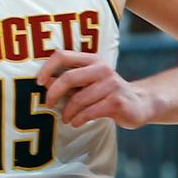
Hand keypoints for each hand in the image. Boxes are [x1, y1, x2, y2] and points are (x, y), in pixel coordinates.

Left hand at [35, 51, 160, 128]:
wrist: (139, 104)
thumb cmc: (107, 94)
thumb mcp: (88, 83)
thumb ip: (68, 82)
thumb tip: (44, 81)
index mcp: (92, 60)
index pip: (63, 55)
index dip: (47, 68)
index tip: (38, 82)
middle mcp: (102, 69)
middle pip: (68, 78)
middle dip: (54, 94)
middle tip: (49, 105)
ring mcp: (111, 84)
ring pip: (78, 99)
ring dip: (68, 112)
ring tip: (67, 119)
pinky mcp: (117, 101)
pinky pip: (90, 112)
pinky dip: (79, 119)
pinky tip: (77, 123)